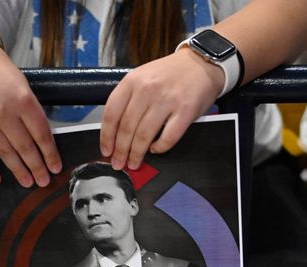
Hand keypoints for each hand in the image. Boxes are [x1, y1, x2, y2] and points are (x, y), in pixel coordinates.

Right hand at [0, 44, 60, 187]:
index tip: (55, 167)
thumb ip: (31, 112)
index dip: (50, 154)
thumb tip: (43, 141)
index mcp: (23, 100)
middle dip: (37, 167)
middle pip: (25, 147)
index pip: (41, 134)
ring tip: (28, 182)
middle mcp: (4, 111)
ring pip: (4, 153)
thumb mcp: (23, 86)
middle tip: (44, 181)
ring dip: (18, 170)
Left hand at [100, 49, 223, 170]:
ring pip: (144, 136)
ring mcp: (167, 100)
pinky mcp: (185, 111)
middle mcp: (147, 90)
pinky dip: (159, 148)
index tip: (106, 151)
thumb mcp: (142, 77)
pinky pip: (168, 138)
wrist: (201, 62)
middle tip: (118, 163)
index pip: (112, 114)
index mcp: (132, 81)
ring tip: (134, 163)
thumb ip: (129, 99)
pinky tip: (155, 149)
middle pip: (126, 128)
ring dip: (137, 154)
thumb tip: (116, 133)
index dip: (106, 137)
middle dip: (120, 151)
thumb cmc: (170, 74)